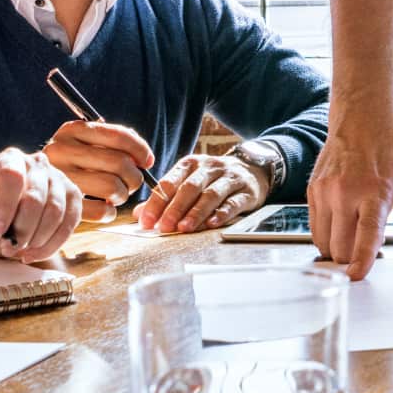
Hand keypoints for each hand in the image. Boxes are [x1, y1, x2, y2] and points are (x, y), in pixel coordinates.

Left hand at [0, 148, 82, 261]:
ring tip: (20, 250)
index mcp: (10, 159)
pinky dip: (52, 244)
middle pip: (35, 197)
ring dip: (36, 239)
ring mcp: (59, 178)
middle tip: (7, 248)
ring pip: (55, 211)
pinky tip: (35, 252)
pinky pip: (69, 222)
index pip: (12, 177)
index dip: (4, 207)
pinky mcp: (73, 195)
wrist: (5, 222)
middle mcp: (38, 163)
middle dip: (21, 230)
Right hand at [43, 120, 154, 222]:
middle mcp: (61, 151)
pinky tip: (106, 209)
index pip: (117, 136)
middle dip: (134, 176)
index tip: (147, 161)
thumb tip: (146, 159)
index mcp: (71, 130)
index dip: (140, 149)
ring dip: (123, 194)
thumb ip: (112, 143)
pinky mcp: (58, 205)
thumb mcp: (83, 143)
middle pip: (119, 162)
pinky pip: (99, 210)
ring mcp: (58, 178)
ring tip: (118, 195)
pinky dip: (110, 212)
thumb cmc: (69, 163)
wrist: (24, 187)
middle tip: (132, 183)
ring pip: (112, 186)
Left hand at [134, 153, 268, 232]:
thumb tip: (139, 214)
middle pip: (190, 187)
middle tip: (164, 227)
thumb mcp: (189, 181)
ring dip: (196, 212)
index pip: (170, 181)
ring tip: (184, 228)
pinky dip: (222, 213)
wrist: (253, 169)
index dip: (156, 201)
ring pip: (211, 194)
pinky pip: (233, 202)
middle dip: (175, 208)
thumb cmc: (213, 179)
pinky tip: (212, 223)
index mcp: (191, 164)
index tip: (146, 220)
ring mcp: (229, 178)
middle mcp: (210, 167)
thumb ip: (165, 197)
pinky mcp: (246, 190)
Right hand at [307, 119, 392, 279]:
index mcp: (376, 191)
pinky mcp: (312, 190)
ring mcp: (325, 191)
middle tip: (369, 244)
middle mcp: (346, 192)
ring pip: (324, 244)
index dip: (361, 260)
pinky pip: (315, 230)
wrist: (364, 119)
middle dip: (354, 258)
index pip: (366, 233)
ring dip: (339, 248)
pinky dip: (328, 235)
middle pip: (341, 249)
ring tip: (356, 231)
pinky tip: (344, 222)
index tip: (357, 276)